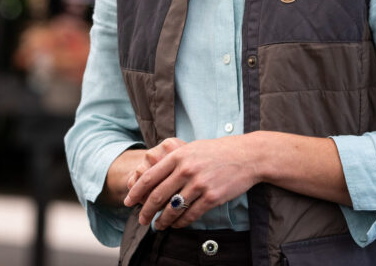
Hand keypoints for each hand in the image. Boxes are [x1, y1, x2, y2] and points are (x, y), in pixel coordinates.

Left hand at [123, 134, 260, 229]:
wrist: (247, 156)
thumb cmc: (218, 152)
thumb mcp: (192, 148)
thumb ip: (173, 160)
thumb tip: (153, 175)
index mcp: (178, 156)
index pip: (149, 177)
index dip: (136, 191)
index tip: (128, 201)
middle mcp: (186, 169)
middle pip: (158, 195)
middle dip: (146, 210)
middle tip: (141, 219)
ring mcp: (199, 184)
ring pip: (173, 208)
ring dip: (163, 220)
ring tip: (158, 226)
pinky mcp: (212, 197)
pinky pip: (191, 214)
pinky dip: (181, 223)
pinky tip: (177, 225)